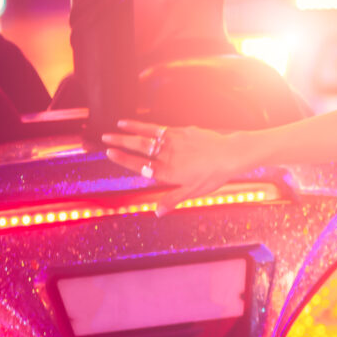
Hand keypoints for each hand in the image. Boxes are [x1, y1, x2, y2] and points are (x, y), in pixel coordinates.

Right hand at [101, 120, 240, 213]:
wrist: (231, 155)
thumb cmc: (213, 175)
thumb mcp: (193, 191)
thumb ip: (173, 199)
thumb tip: (157, 213)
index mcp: (167, 171)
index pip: (139, 165)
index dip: (123, 159)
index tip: (109, 153)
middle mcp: (167, 154)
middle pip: (139, 146)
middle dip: (120, 141)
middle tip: (105, 139)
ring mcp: (174, 141)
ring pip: (148, 133)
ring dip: (131, 129)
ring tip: (117, 126)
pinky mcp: (182, 131)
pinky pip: (160, 127)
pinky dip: (146, 125)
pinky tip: (140, 123)